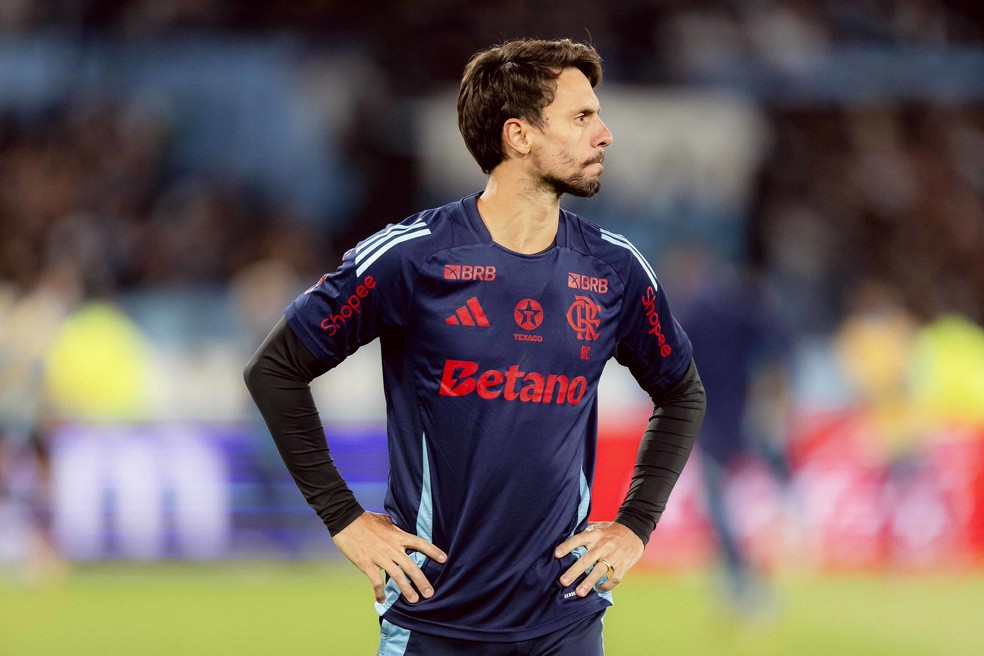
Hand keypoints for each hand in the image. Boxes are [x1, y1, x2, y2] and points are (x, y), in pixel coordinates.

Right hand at [332, 511, 446, 603]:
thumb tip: (398, 525)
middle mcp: (392, 548)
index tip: (444, 559)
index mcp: (397, 536)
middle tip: (430, 593)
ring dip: (406, 590)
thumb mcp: (384, 520)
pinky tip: (381, 600)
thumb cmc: (365, 519)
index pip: (420, 543)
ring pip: (397, 576)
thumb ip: (394, 526)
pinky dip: (379, 592)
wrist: (345, 520)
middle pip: (411, 566)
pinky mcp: (366, 564)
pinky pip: (376, 582)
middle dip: (422, 581)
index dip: (433, 551)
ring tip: (414, 600)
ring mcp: (380, 557)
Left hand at [554, 521, 643, 596]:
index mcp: (595, 535)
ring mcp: (614, 555)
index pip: (578, 539)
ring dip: (588, 582)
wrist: (635, 529)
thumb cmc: (611, 529)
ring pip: (599, 571)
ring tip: (579, 593)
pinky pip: (614, 577)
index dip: (566, 546)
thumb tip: (567, 533)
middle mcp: (603, 545)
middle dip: (574, 571)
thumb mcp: (597, 526)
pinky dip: (607, 585)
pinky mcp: (623, 564)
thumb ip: (584, 531)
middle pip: (586, 559)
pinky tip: (599, 588)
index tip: (556, 555)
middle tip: (563, 582)